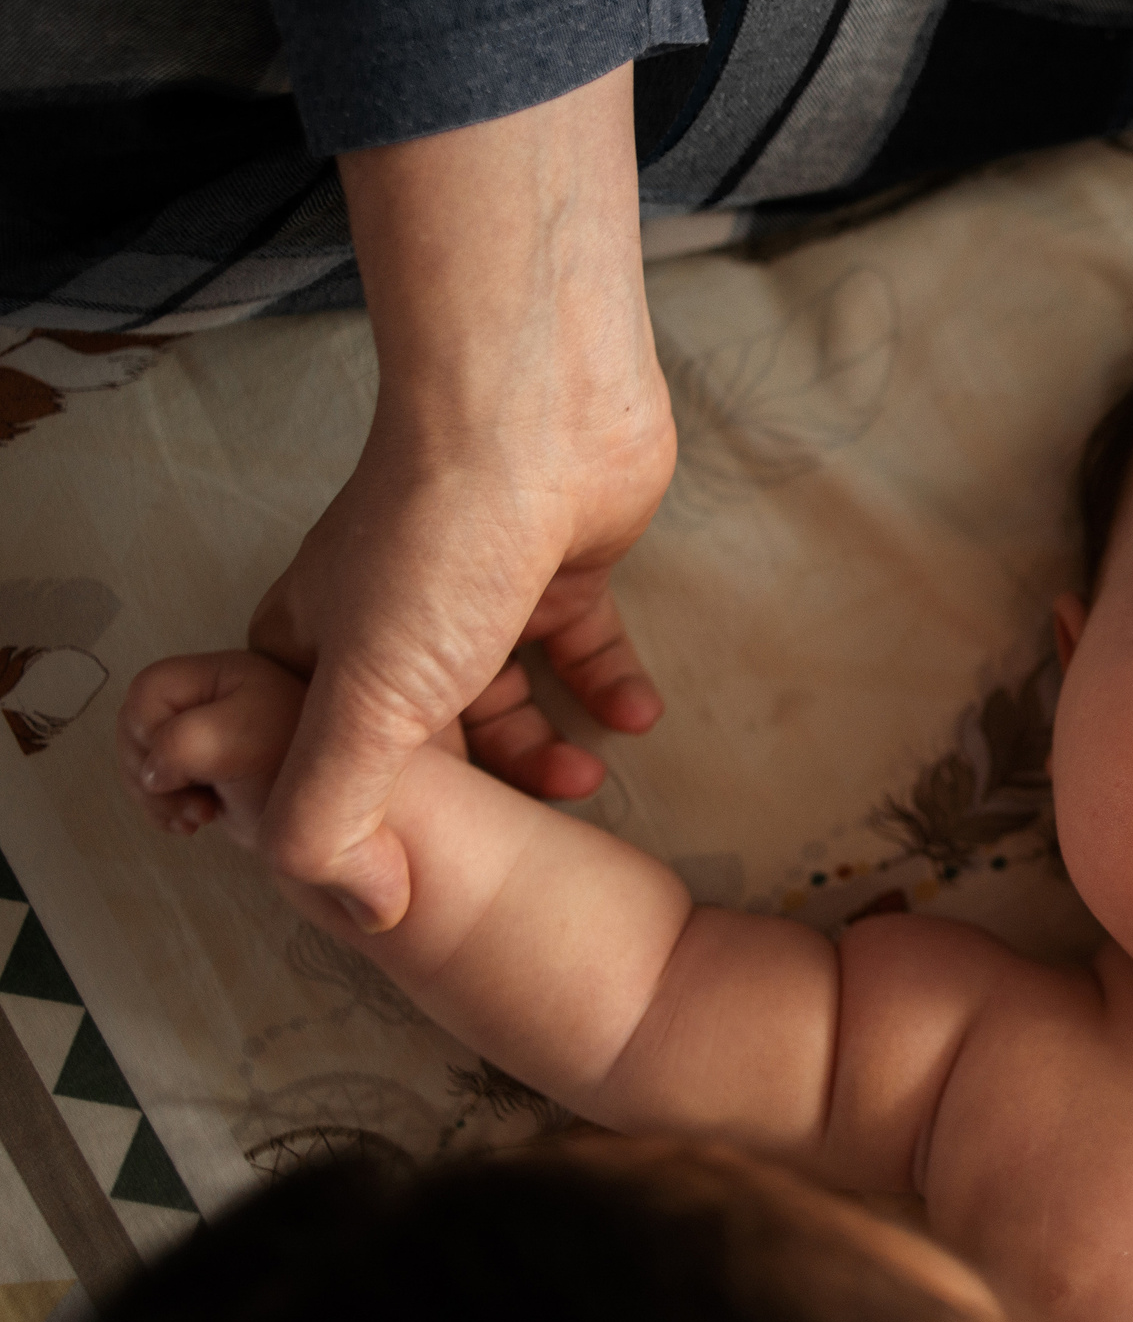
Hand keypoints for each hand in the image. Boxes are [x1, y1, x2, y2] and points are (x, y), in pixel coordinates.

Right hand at [118, 652, 308, 845]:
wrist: (346, 827)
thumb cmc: (313, 777)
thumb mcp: (248, 743)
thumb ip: (187, 741)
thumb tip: (152, 768)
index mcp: (229, 674)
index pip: (149, 691)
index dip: (152, 734)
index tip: (182, 767)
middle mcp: (216, 700)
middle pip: (137, 726)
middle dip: (149, 769)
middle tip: (191, 796)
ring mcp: (209, 736)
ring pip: (144, 758)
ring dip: (157, 795)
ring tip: (199, 813)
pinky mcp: (209, 771)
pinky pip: (160, 783)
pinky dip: (166, 808)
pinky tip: (196, 820)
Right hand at [246, 64, 675, 931]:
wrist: (535, 410)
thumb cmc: (439, 542)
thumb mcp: (365, 701)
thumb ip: (332, 813)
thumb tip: (356, 910)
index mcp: (312, 651)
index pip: (308, 760)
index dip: (340, 820)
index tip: (390, 874)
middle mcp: (385, 624)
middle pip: (415, 742)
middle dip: (464, 798)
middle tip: (514, 843)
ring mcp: (474, 593)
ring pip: (500, 702)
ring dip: (542, 753)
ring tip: (587, 785)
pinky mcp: (556, 567)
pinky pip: (579, 648)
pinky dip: (606, 688)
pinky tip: (635, 721)